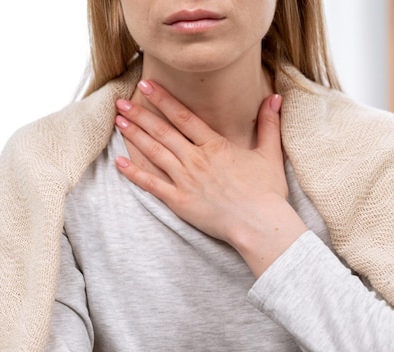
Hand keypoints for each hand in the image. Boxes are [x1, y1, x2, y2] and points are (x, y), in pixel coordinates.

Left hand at [115, 80, 307, 276]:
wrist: (259, 224)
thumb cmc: (267, 192)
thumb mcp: (270, 153)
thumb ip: (269, 124)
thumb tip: (275, 97)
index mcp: (215, 145)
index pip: (183, 117)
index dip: (163, 99)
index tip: (146, 85)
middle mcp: (196, 159)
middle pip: (162, 132)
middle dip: (141, 114)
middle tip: (121, 101)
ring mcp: (185, 180)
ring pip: (154, 153)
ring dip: (135, 136)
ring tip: (119, 121)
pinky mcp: (179, 201)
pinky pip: (152, 185)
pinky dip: (134, 173)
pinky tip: (119, 162)